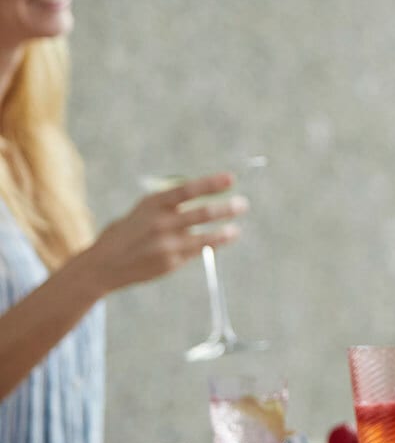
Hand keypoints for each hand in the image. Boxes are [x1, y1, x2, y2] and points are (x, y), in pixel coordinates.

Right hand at [80, 173, 246, 292]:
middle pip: (202, 213)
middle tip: (243, 204)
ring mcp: (167, 244)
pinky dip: (213, 244)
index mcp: (153, 204)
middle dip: (227, 208)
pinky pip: (199, 251)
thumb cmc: (128, 232)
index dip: (211, 183)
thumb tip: (202, 194)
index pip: (187, 190)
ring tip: (236, 229)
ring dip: (225, 231)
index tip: (231, 178)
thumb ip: (169, 205)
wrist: (103, 264)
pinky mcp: (171, 262)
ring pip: (205, 236)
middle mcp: (161, 222)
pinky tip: (224, 239)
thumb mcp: (143, 210)